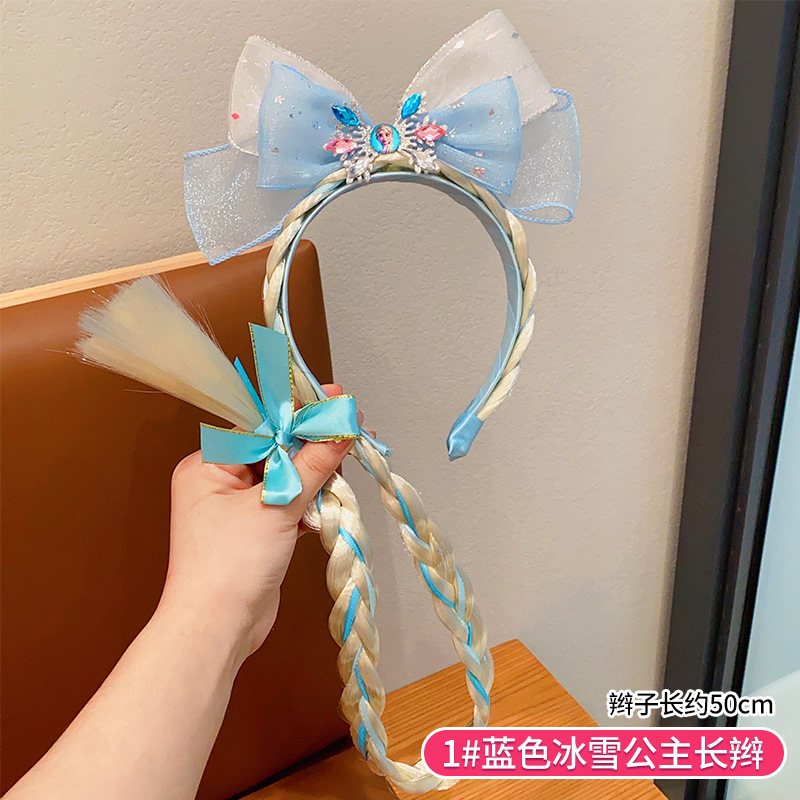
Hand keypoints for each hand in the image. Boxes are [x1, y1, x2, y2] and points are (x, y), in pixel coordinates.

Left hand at [160, 384, 358, 663]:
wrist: (218, 630)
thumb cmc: (229, 565)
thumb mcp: (276, 505)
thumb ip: (312, 464)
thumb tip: (341, 427)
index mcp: (208, 465)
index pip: (259, 424)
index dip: (298, 412)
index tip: (334, 398)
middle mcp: (219, 481)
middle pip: (275, 448)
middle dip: (312, 442)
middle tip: (350, 428)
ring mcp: (239, 507)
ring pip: (286, 475)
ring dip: (315, 474)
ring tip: (346, 465)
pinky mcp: (258, 530)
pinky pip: (289, 502)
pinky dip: (310, 501)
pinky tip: (332, 498)